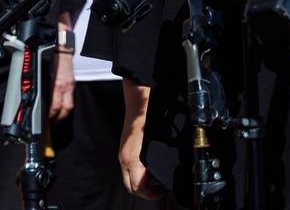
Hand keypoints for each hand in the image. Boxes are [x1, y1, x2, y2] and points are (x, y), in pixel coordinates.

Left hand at [49, 51, 75, 121]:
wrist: (64, 49)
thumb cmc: (53, 59)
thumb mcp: (45, 73)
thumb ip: (45, 86)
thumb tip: (40, 98)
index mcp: (57, 85)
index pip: (55, 106)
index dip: (51, 115)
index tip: (47, 119)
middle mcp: (65, 87)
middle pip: (66, 109)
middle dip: (60, 118)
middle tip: (54, 122)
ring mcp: (71, 85)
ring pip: (70, 104)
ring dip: (64, 112)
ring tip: (58, 116)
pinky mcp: (73, 83)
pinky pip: (72, 97)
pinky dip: (67, 103)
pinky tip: (63, 105)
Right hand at [120, 80, 162, 199]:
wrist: (139, 95)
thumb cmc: (150, 113)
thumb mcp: (159, 137)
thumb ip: (160, 157)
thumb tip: (166, 172)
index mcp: (132, 157)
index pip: (137, 186)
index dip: (150, 194)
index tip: (162, 192)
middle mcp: (124, 156)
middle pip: (130, 185)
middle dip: (145, 191)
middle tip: (160, 190)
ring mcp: (123, 151)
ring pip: (128, 176)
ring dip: (141, 182)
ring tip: (157, 180)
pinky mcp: (125, 146)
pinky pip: (128, 166)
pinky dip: (138, 172)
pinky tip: (150, 166)